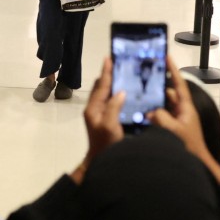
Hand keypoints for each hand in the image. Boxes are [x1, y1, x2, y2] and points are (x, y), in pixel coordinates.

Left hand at [74, 58, 124, 182]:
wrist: (101, 161)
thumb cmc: (105, 144)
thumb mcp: (110, 125)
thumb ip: (113, 107)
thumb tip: (120, 92)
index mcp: (93, 108)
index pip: (101, 86)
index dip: (106, 72)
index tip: (109, 58)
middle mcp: (94, 108)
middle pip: (101, 87)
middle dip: (109, 75)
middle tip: (119, 63)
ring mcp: (99, 113)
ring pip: (105, 93)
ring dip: (113, 83)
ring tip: (123, 73)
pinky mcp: (105, 118)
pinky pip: (110, 100)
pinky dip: (116, 93)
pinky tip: (125, 91)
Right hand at [148, 57, 219, 184]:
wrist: (197, 164)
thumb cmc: (188, 146)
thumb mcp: (173, 130)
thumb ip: (160, 117)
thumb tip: (149, 111)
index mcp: (185, 108)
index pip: (178, 84)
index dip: (173, 70)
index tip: (166, 57)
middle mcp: (181, 111)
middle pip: (168, 94)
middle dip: (157, 86)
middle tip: (143, 78)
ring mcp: (177, 120)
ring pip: (162, 105)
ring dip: (152, 101)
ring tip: (138, 94)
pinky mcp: (171, 129)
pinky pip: (160, 116)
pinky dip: (151, 113)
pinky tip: (139, 113)